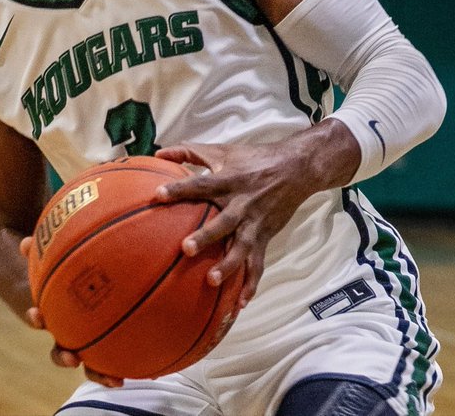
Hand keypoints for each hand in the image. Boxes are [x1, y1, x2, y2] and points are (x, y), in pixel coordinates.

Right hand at [17, 241, 126, 390]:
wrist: (91, 276)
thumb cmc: (70, 265)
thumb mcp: (59, 254)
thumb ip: (44, 247)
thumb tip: (25, 242)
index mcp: (55, 311)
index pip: (39, 317)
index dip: (35, 318)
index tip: (37, 313)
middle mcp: (69, 331)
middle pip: (61, 349)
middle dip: (64, 357)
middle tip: (72, 358)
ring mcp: (88, 341)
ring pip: (89, 363)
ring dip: (97, 373)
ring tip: (112, 379)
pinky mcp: (109, 345)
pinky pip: (114, 360)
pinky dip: (122, 368)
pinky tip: (138, 372)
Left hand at [154, 139, 318, 307]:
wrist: (296, 169)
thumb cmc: (255, 158)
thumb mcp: (222, 151)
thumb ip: (189, 152)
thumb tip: (158, 153)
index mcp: (228, 180)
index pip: (200, 185)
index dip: (179, 189)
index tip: (158, 195)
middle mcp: (241, 203)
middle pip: (222, 222)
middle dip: (206, 236)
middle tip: (186, 248)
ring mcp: (254, 223)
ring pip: (241, 247)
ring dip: (228, 265)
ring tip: (212, 281)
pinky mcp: (264, 237)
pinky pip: (257, 264)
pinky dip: (251, 284)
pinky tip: (240, 303)